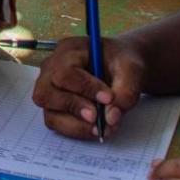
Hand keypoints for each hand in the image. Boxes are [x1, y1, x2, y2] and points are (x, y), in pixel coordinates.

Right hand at [31, 35, 146, 139]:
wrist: (121, 69)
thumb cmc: (122, 64)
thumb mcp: (132, 70)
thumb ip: (126, 91)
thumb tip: (111, 117)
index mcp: (68, 50)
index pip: (65, 71)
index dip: (84, 87)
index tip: (108, 98)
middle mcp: (52, 68)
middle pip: (46, 92)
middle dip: (73, 107)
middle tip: (97, 117)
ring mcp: (50, 89)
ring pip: (49, 112)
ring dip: (75, 124)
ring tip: (101, 128)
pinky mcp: (54, 107)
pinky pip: (56, 123)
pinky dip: (75, 130)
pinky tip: (95, 129)